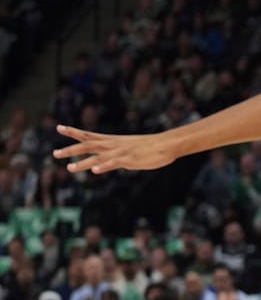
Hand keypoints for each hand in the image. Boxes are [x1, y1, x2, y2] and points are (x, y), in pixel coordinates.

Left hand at [53, 125, 176, 174]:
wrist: (166, 144)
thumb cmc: (150, 147)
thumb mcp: (129, 147)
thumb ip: (117, 154)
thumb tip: (110, 161)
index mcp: (112, 140)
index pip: (88, 135)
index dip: (73, 131)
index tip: (58, 128)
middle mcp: (112, 145)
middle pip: (87, 145)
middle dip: (70, 150)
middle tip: (55, 154)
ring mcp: (120, 152)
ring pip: (97, 157)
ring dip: (83, 163)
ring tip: (69, 168)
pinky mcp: (129, 160)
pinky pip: (114, 163)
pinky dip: (103, 167)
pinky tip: (94, 171)